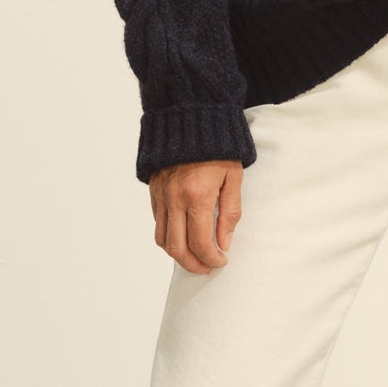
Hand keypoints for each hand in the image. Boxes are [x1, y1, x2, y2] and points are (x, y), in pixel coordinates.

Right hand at [148, 157, 244, 271]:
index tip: (221, 261)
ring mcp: (161, 195)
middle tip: (206, 267)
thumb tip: (224, 243)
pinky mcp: (153, 190)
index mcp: (197, 196)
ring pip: (162, 239)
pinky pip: (157, 223)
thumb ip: (230, 213)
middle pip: (177, 248)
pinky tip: (183, 235)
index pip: (201, 243)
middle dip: (193, 265)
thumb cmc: (218, 148)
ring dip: (177, 254)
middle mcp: (174, 198)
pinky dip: (168, 236)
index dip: (211, 259)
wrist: (190, 119)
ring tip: (194, 256)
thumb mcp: (234, 178)